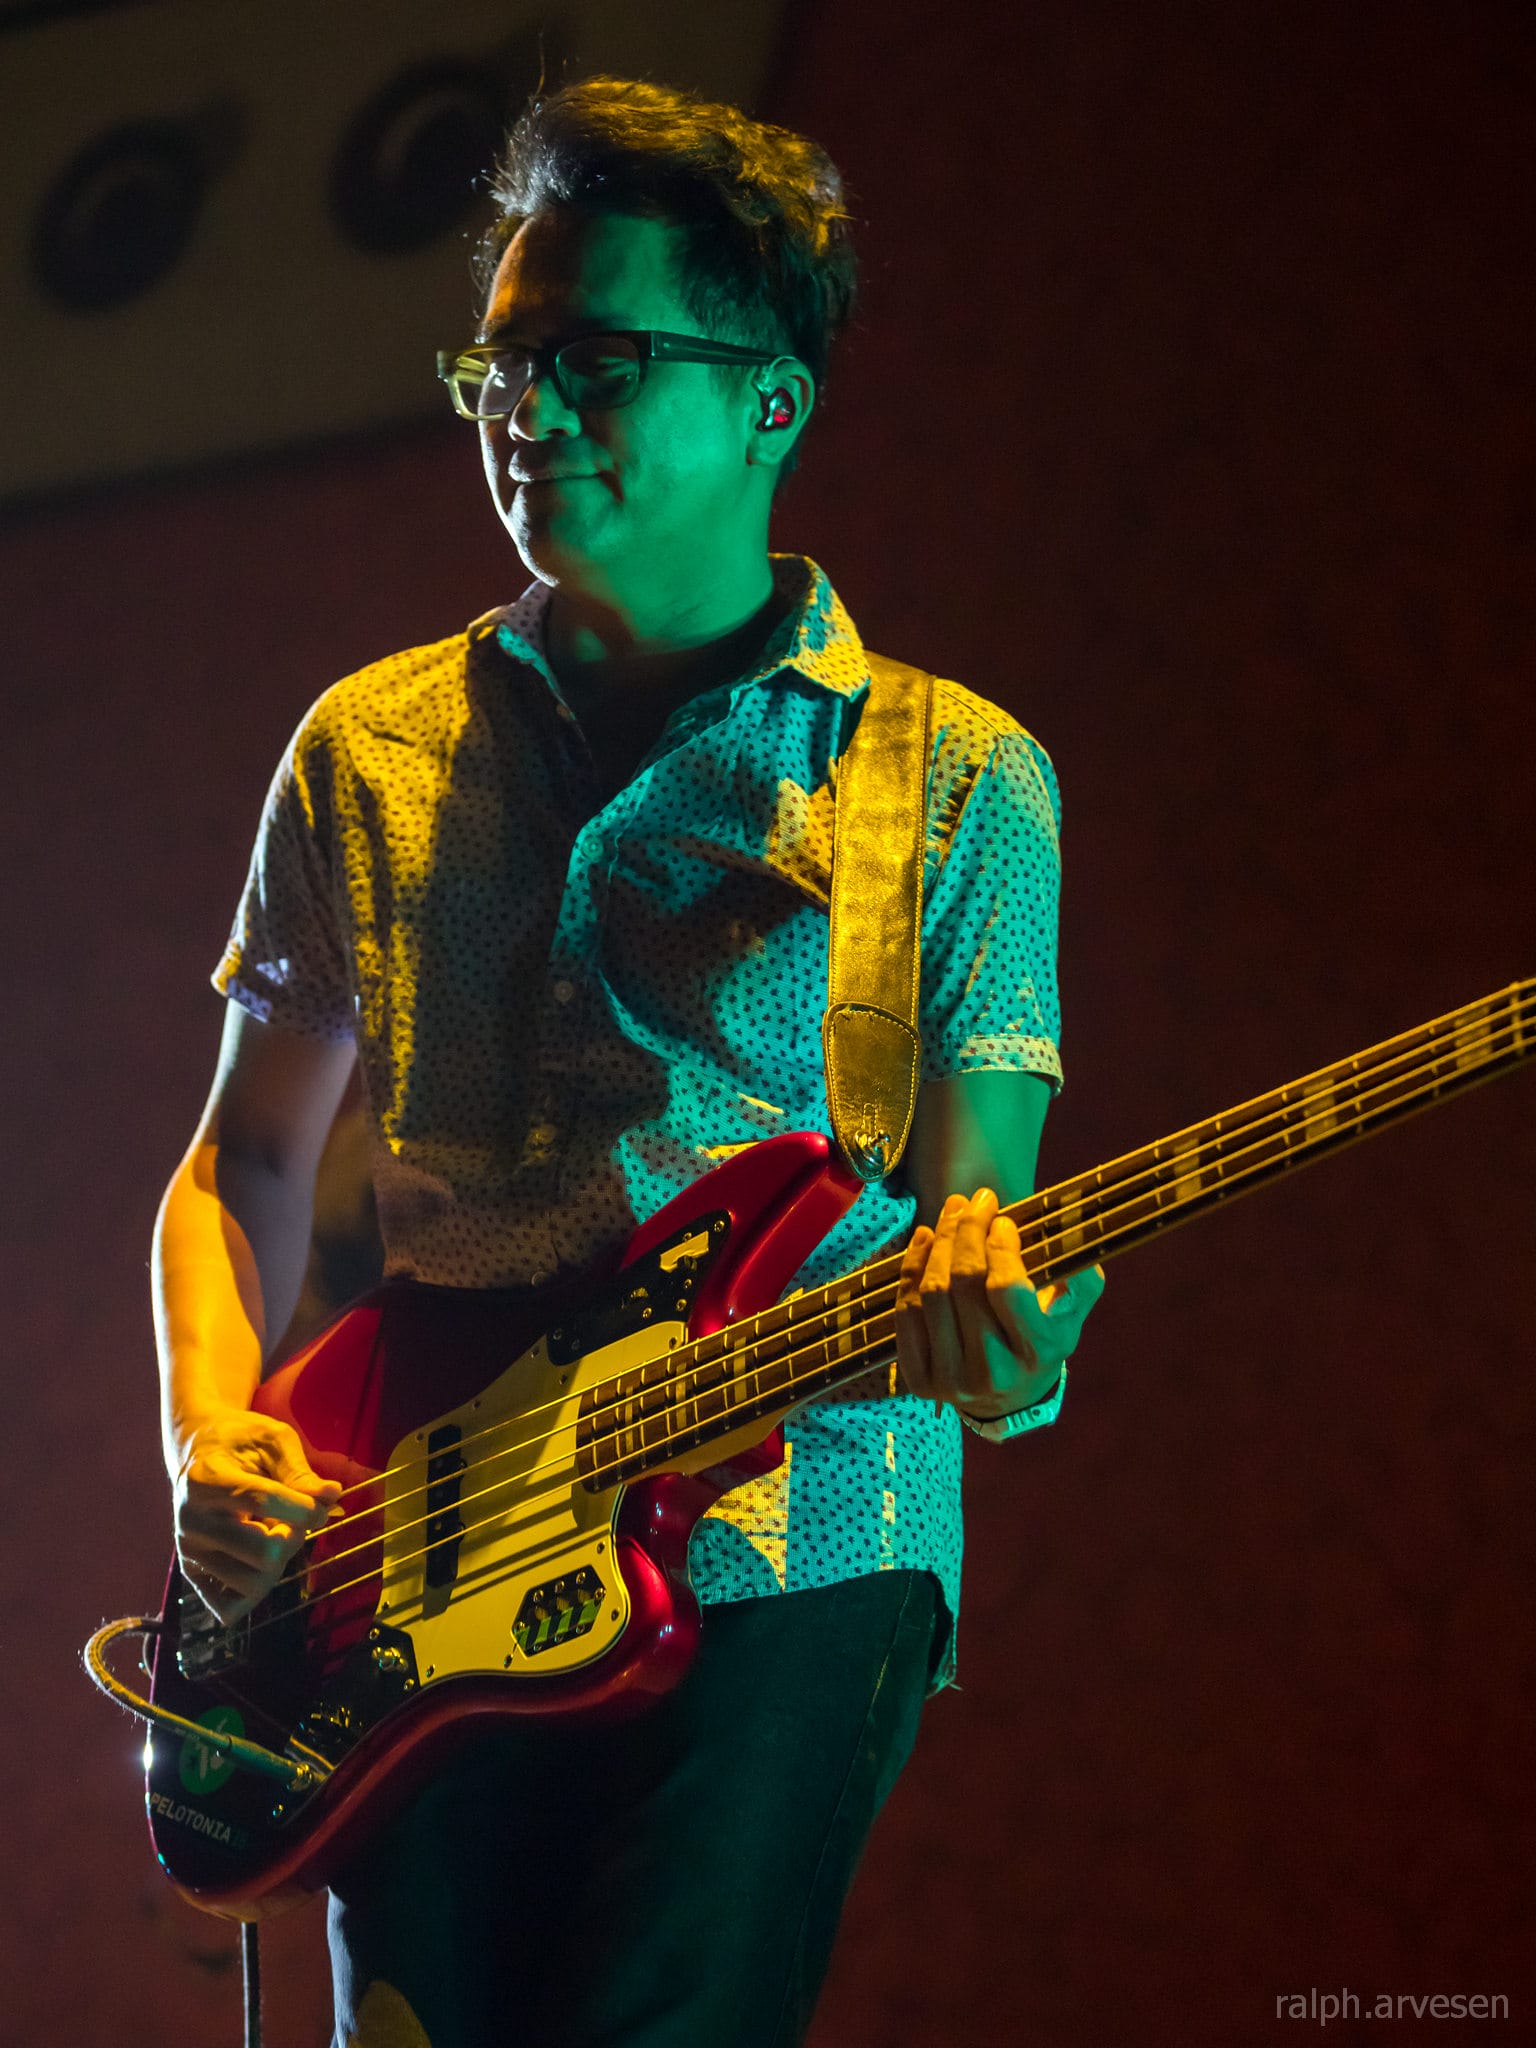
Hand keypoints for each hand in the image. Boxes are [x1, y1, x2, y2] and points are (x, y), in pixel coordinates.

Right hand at [174, 1408, 340, 1623]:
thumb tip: (332, 1496)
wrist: (195, 1450)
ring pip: (252, 1583)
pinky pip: (228, 1607)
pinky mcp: (190, 1571)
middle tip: (295, 1520)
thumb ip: (301, 1471)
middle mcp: (192, 1519)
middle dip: (295, 1537)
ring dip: (278, 1564)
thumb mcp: (273, 1440)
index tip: (321, 1505)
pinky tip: (258, 1564)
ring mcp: (189, 1550)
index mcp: (209, 1479)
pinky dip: (255, 1591)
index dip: (305, 1508)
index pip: (265, 1502)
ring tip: (271, 1536)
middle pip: (264, 1552)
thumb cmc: (240, 1441)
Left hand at [894, 1187, 1104, 1419]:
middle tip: (973, 1201)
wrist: (1010, 1399)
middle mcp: (992, 1371)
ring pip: (931, 1294)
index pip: (1006, 1288)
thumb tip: (1067, 1231)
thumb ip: (1080, 1276)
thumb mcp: (1072, 1312)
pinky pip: (906, 1313)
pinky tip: (925, 1239)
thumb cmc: (1042, 1340)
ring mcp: (951, 1380)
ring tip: (951, 1212)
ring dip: (939, 1243)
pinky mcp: (920, 1380)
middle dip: (966, 1231)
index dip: (999, 1246)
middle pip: (963, 1284)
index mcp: (1037, 1353)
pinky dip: (911, 1269)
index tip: (1002, 1220)